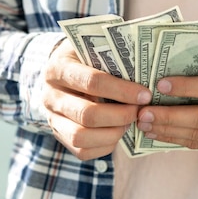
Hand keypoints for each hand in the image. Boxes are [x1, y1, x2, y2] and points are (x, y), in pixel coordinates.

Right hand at [42, 39, 152, 159]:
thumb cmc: (85, 58)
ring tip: (128, 123)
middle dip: (120, 115)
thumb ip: (112, 55)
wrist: (62, 73)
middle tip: (139, 111)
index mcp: (58, 68)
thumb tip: (146, 68)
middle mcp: (50, 96)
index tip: (145, 95)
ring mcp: (52, 119)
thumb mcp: (94, 47)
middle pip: (87, 114)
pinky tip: (118, 132)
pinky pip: (82, 151)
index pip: (91, 82)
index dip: (122, 91)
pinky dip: (105, 145)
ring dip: (112, 133)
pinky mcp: (60, 136)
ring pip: (81, 137)